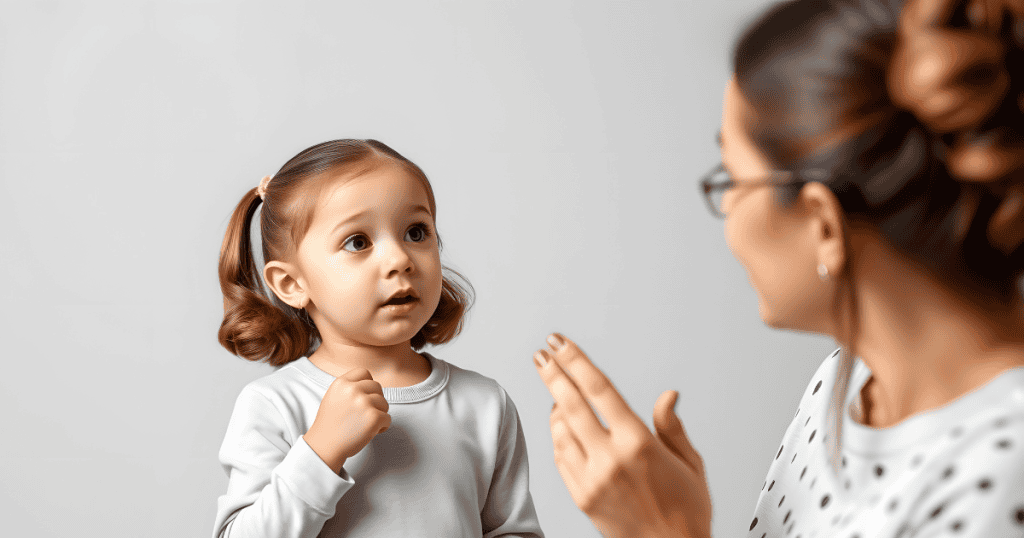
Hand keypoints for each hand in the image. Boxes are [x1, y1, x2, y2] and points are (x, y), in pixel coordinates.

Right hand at [303, 367, 390, 473]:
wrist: (324, 447)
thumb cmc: (330, 425)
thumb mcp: (333, 397)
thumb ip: (349, 388)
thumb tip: (371, 385)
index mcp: (341, 383)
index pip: (364, 372)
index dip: (367, 385)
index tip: (364, 397)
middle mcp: (352, 390)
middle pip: (377, 387)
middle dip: (375, 400)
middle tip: (366, 414)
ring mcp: (364, 403)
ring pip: (384, 403)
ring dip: (379, 414)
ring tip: (366, 424)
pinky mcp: (373, 417)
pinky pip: (388, 418)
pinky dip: (383, 426)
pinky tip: (371, 432)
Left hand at [534, 334, 712, 537]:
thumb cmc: (686, 513)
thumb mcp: (690, 464)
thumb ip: (672, 426)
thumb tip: (667, 396)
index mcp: (639, 444)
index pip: (600, 390)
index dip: (576, 361)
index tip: (561, 343)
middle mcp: (610, 460)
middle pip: (571, 405)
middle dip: (553, 375)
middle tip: (541, 355)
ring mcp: (591, 480)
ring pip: (561, 431)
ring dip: (555, 406)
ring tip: (557, 390)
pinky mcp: (581, 497)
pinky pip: (560, 457)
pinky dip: (557, 435)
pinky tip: (561, 424)